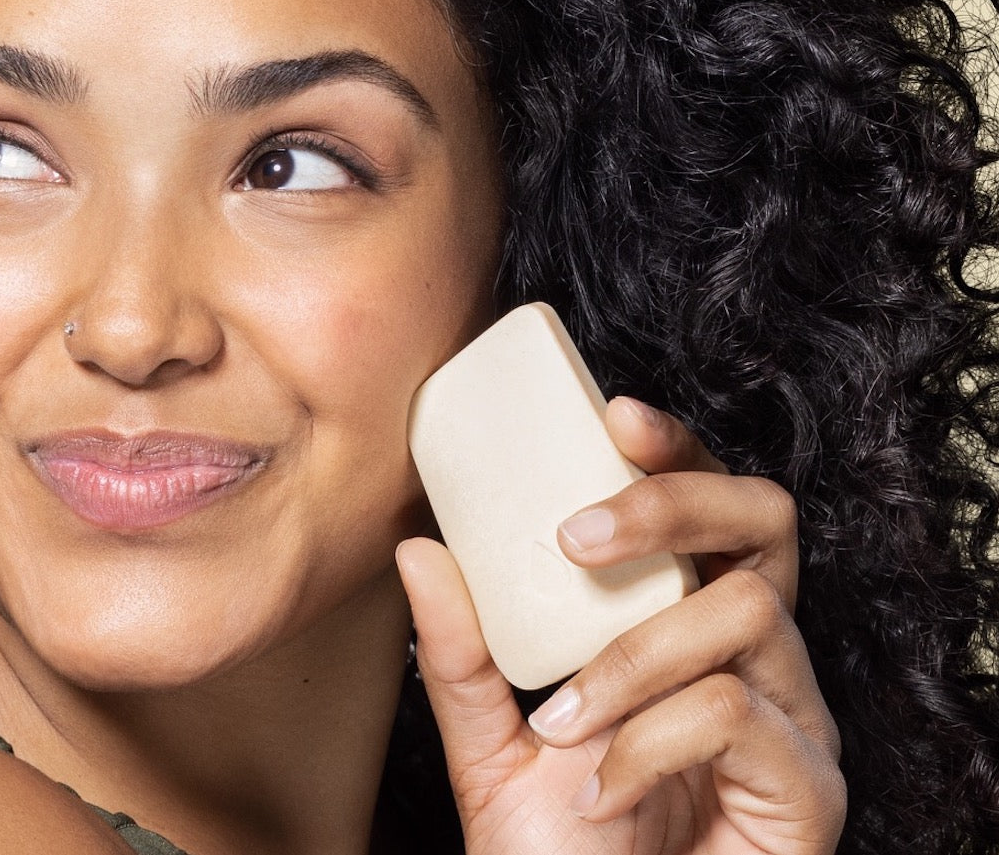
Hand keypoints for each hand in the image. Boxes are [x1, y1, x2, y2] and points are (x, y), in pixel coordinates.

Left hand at [397, 396, 845, 854]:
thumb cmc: (560, 846)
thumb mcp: (490, 740)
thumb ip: (462, 652)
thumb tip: (419, 549)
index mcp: (690, 626)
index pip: (711, 508)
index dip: (679, 452)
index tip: (614, 416)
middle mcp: (754, 657)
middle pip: (764, 522)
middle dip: (673, 504)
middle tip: (581, 536)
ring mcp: (791, 719)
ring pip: (742, 615)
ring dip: (631, 659)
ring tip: (562, 720)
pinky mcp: (807, 788)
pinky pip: (738, 714)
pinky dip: (652, 740)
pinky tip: (604, 782)